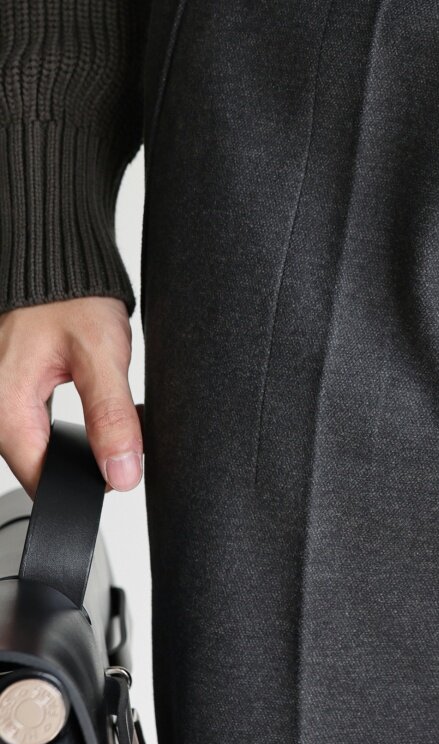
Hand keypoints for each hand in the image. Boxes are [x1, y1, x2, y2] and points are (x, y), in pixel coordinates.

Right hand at [0, 297, 141, 497]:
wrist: (55, 261)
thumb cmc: (69, 297)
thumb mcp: (101, 356)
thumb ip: (111, 418)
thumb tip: (121, 472)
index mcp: (6, 408)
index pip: (44, 480)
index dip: (88, 482)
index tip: (119, 462)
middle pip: (43, 466)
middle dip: (87, 456)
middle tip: (118, 420)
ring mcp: (0, 401)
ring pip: (43, 447)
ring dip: (80, 438)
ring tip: (102, 399)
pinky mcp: (10, 393)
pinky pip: (39, 426)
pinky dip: (70, 422)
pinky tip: (90, 400)